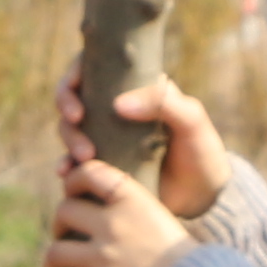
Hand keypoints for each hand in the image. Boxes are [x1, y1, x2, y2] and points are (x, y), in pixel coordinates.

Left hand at [45, 148, 196, 266]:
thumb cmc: (184, 254)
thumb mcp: (160, 215)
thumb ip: (131, 206)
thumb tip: (101, 203)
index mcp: (131, 199)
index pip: (89, 172)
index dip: (73, 179)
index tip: (70, 192)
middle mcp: (113, 224)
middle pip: (64, 211)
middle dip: (59, 224)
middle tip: (63, 236)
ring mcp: (105, 257)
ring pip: (56, 252)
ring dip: (51, 263)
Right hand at [60, 69, 224, 218]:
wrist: (201, 197)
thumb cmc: (201, 152)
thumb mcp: (191, 121)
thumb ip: (163, 103)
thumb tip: (118, 104)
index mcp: (136, 89)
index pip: (96, 68)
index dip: (76, 73)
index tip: (75, 86)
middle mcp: (115, 111)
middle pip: (75, 97)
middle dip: (67, 105)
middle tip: (76, 120)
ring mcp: (104, 139)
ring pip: (70, 128)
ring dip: (69, 138)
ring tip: (86, 156)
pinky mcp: (100, 166)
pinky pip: (72, 162)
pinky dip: (65, 165)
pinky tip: (65, 172)